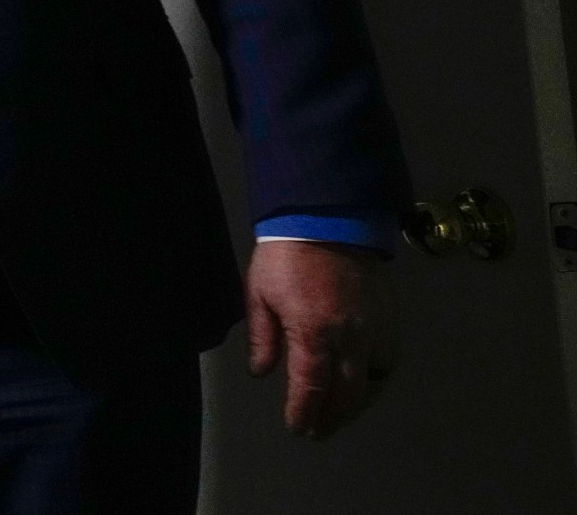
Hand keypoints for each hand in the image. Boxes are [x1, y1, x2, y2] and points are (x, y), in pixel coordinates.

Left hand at [245, 240, 396, 438]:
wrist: (330, 219)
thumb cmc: (287, 256)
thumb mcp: (260, 294)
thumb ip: (263, 338)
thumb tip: (262, 372)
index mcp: (314, 334)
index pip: (311, 388)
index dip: (304, 414)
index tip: (298, 428)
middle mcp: (350, 339)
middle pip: (347, 395)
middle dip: (332, 418)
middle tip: (318, 432)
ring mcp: (376, 331)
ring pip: (373, 384)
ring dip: (356, 405)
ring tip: (339, 415)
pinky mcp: (391, 320)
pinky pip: (387, 362)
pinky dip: (375, 381)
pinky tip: (362, 385)